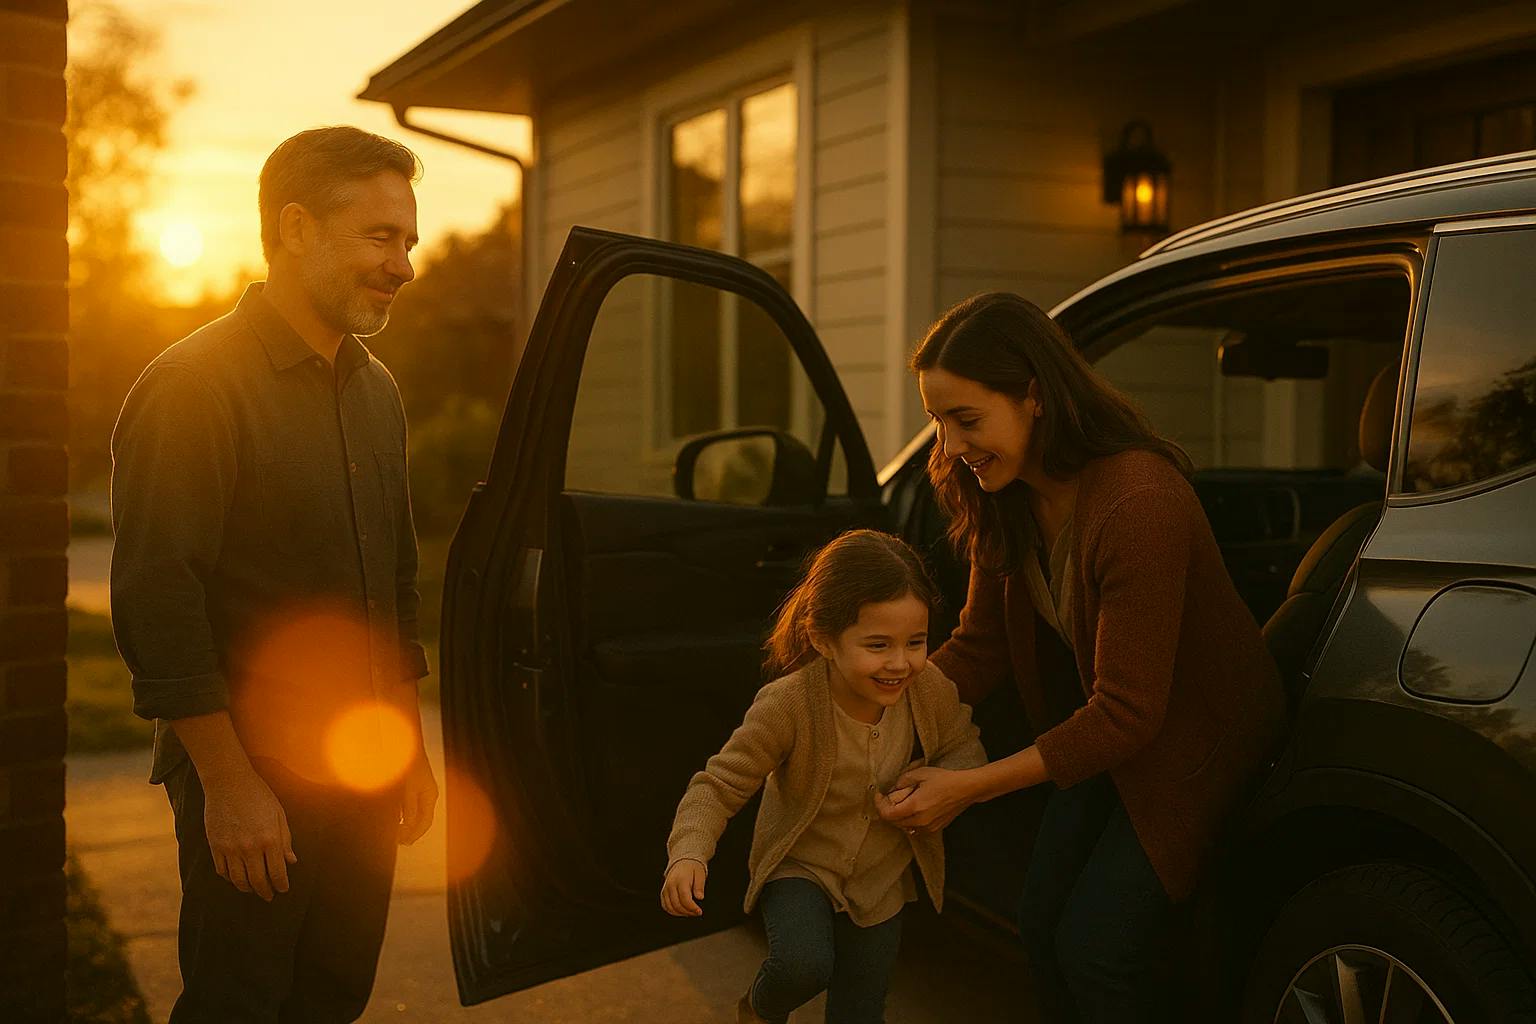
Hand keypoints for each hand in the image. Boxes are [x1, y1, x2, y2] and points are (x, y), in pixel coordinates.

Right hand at [202, 767, 296, 900]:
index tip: (283, 889)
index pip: (277, 873)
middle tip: (269, 896)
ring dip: (247, 888)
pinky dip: (230, 878)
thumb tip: (291, 861)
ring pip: (238, 880)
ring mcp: (231, 848)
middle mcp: (250, 847)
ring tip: (253, 889)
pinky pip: (222, 871)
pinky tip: (237, 877)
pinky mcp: (215, 846)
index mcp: (270, 839)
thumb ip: (285, 840)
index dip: (281, 885)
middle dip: (265, 891)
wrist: (229, 782)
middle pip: (258, 881)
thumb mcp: (279, 815)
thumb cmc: (259, 796)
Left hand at [398, 748, 438, 845]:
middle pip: (420, 818)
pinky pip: (407, 803)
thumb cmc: (406, 763)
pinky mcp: (410, 783)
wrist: (402, 739)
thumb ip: (408, 808)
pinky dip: (399, 812)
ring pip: (413, 811)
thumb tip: (406, 826)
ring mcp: (419, 787)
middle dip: (408, 831)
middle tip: (396, 841)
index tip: (401, 843)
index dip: (413, 835)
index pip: (424, 822)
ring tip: (391, 830)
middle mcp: (427, 793)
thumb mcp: (407, 788)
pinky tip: (388, 814)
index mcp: (429, 795)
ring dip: (403, 822)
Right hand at [661, 859, 706, 916]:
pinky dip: (673, 912)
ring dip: (681, 913)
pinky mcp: (663, 893)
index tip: (699, 911)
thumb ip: (700, 886)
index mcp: (681, 880)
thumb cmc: (692, 869)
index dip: (692, 908)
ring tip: (690, 912)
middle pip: (677, 905)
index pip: (685, 899)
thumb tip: (700, 897)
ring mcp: (665, 889)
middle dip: (688, 912)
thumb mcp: (700, 874)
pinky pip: (665, 906)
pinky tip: (682, 911)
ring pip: (670, 907)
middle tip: (696, 913)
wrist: (682, 863)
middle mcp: (671, 885)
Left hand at [875, 766, 978, 833]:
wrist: (966, 789)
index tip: (879, 795)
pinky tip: (913, 809)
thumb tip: (892, 790)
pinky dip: (909, 821)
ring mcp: (928, 827)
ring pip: (903, 827)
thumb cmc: (944, 779)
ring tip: (901, 803)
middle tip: (888, 797)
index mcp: (915, 807)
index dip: (879, 804)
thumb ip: (902, 781)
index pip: (887, 814)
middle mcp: (920, 821)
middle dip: (887, 810)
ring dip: (898, 817)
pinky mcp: (934, 829)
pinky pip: (915, 829)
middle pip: (893, 822)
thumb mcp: (920, 773)